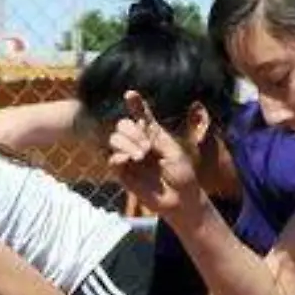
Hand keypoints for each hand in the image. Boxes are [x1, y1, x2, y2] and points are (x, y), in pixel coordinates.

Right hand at [106, 91, 202, 217]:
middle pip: (123, 124)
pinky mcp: (124, 173)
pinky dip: (119, 156)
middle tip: (147, 148)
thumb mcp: (172, 151)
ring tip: (141, 156)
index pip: (141, 115)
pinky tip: (129, 160)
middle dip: (133, 132)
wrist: (181, 199)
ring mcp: (130, 157)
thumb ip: (154, 136)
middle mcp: (139, 143)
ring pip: (114, 138)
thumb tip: (137, 124)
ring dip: (127, 143)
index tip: (130, 95)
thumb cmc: (182, 175)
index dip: (135, 104)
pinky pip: (112, 159)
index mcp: (153, 135)